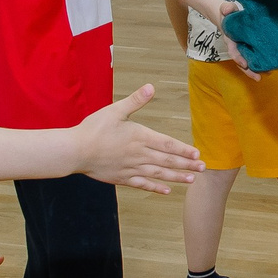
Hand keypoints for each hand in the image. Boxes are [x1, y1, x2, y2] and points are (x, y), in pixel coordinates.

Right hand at [64, 85, 202, 194]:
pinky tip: (166, 190)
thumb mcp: (115, 110)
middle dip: (187, 165)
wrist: (74, 151)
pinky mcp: (122, 178)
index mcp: (140, 137)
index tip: (197, 154)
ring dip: (176, 177)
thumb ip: (135, 100)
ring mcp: (131, 168)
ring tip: (192, 179)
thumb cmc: (94, 129)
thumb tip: (151, 87)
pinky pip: (142, 184)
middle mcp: (139, 155)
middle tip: (203, 168)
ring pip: (159, 174)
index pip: (167, 144)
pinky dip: (155, 187)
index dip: (184, 150)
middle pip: (167, 161)